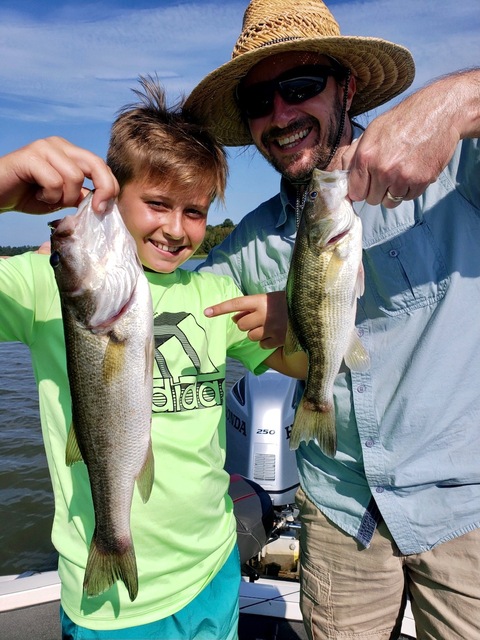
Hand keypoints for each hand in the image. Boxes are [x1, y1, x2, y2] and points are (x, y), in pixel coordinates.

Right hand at [0, 137, 118, 214]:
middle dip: (103, 190)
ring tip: (48, 198)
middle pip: (95, 164)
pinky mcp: (30, 156)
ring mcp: (44, 147)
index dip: (109, 187)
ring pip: (75, 176)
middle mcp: (59, 145)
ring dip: (64, 197)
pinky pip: (55, 181)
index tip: (104, 209)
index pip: (101, 165)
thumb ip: (81, 196)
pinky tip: (37, 195)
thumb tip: (104, 201)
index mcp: (70, 152)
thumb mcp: (62, 198)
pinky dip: (49, 196)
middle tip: (96, 210)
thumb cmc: (28, 196)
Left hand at [204, 291, 287, 348]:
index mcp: (262, 300)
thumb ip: (252, 307)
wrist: (311, 310)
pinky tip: (275, 334)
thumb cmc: (287, 304)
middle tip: (258, 319)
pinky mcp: (278, 339)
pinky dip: (266, 341)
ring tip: (269, 326)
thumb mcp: (269, 299)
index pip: (236, 303)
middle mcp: (264, 314)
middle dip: (246, 324)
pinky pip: (261, 344)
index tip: (206, 312)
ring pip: (250, 336)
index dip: (220, 308)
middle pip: (241, 324)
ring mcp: (271, 328)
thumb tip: (235, 319)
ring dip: (256, 333)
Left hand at [342, 71, 477, 207]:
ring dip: (393, 192)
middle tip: (386, 174)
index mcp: (366, 158)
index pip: (355, 193)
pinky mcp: (421, 181)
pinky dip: (409, 189)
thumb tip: (341, 176)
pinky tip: (413, 171)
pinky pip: (408, 198)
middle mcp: (383, 170)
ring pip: (390, 202)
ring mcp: (402, 177)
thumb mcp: (371, 132)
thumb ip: (353, 155)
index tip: (366, 183)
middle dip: (377, 190)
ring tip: (400, 172)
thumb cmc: (401, 121)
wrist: (437, 112)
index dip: (361, 189)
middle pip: (372, 200)